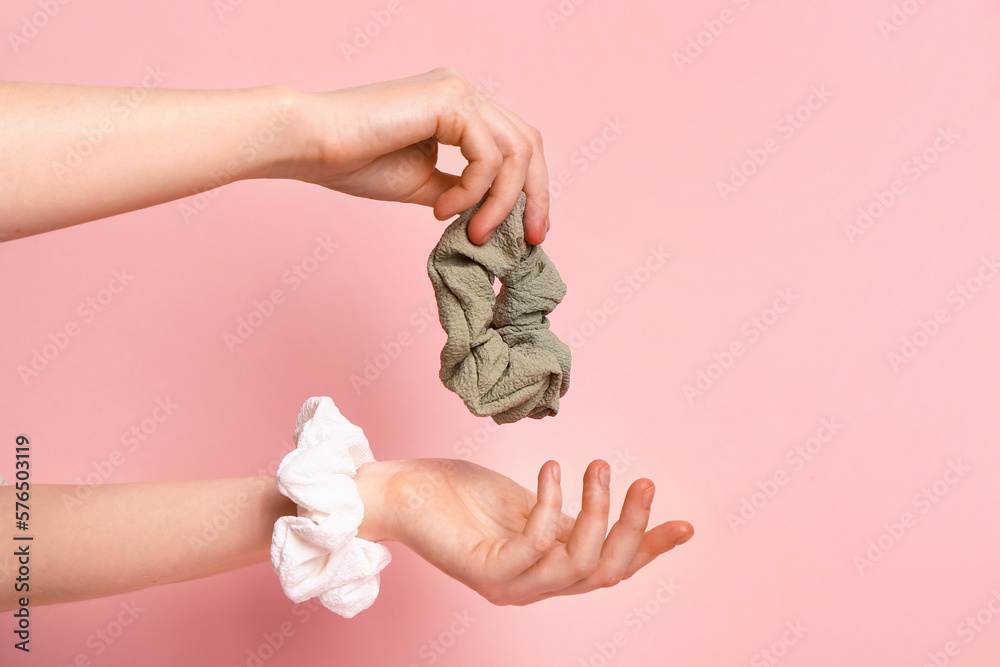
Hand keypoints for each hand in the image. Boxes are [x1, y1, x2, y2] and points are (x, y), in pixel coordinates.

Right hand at [292, 68, 549, 244]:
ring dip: (500, 202)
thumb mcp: (424, 184)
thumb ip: (462, 191)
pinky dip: (473, 190)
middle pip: (529, 143)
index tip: (531, 232)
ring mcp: (458, 91)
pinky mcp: (449, 100)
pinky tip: (441, 209)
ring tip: (474, 233)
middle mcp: (463, 92)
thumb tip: (495, 214)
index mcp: (459, 107)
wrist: (313, 145)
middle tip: (532, 239)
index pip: (516, 144)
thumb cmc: (355, 162)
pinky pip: (487, 155)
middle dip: (535, 195)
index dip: (532, 189)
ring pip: (515, 151)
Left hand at [355, 458, 692, 605]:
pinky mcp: (483, 569)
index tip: (686, 524)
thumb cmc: (458, 496)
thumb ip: (563, 514)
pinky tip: (554, 468)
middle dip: (633, 528)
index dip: (651, 550)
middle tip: (642, 480)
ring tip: (598, 466)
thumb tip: (605, 499)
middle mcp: (532, 586)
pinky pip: (534, 545)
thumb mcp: (525, 502)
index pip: (611, 570)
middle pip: (604, 572)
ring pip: (577, 564)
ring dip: (597, 512)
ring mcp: (508, 583)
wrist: (398, 494)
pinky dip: (552, 505)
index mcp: (547, 569)